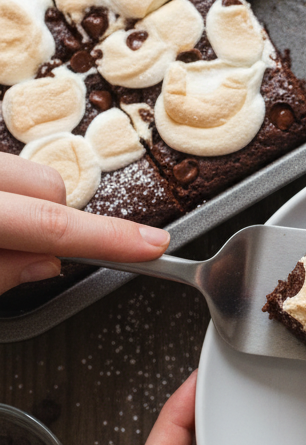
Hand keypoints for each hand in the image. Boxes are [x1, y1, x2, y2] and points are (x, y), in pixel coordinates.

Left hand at [0, 153, 168, 294]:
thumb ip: (1, 274)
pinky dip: (9, 196)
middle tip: (30, 255)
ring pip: (26, 170)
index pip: (53, 224)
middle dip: (54, 220)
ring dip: (27, 205)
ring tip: (6, 235)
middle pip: (48, 184)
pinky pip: (6, 169)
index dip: (108, 237)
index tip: (152, 245)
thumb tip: (46, 265)